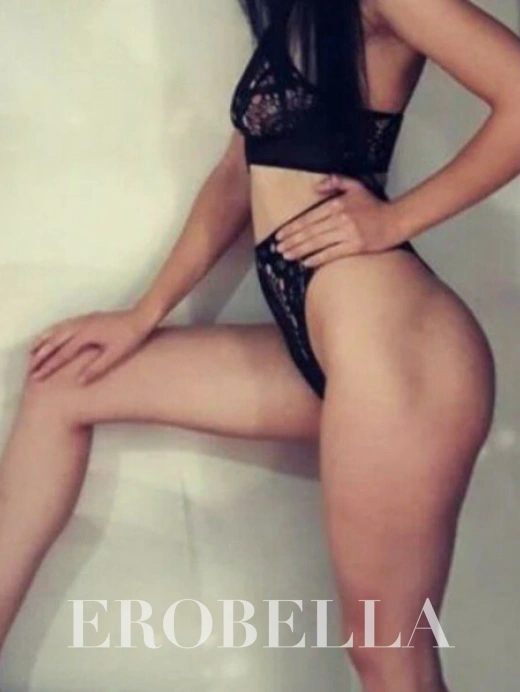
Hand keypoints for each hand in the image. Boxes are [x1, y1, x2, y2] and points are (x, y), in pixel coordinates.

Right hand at [28, 307, 156, 384]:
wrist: (141, 317)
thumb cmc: (131, 337)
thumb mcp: (116, 355)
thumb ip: (97, 368)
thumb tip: (80, 381)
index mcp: (86, 335)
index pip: (62, 354)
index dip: (48, 367)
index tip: (37, 377)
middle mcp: (82, 325)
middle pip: (55, 341)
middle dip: (41, 355)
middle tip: (30, 368)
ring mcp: (84, 320)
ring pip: (58, 330)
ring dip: (44, 340)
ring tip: (32, 350)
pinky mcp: (89, 318)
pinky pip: (65, 324)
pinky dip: (54, 330)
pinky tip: (52, 334)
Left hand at [274, 174, 405, 267]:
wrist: (396, 220)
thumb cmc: (374, 205)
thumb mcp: (355, 186)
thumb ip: (335, 182)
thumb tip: (315, 187)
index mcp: (337, 204)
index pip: (309, 217)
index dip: (292, 227)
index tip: (280, 235)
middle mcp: (340, 219)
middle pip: (310, 231)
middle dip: (291, 241)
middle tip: (278, 248)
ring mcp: (348, 233)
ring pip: (317, 243)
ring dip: (299, 250)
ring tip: (286, 256)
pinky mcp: (355, 246)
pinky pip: (331, 254)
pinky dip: (317, 258)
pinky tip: (305, 262)